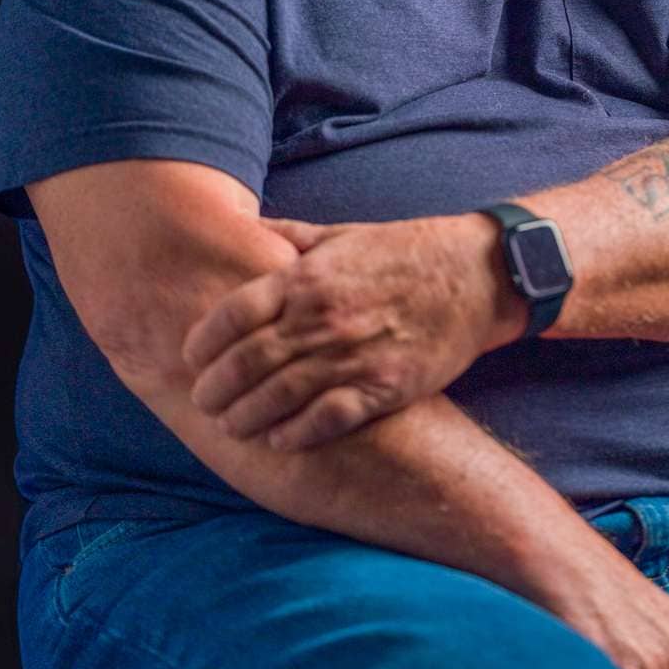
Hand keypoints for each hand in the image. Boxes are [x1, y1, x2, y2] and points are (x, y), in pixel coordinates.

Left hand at [182, 213, 523, 449]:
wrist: (477, 274)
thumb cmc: (406, 251)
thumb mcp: (342, 233)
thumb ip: (288, 237)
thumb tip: (245, 227)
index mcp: (307, 276)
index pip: (233, 314)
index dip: (203, 341)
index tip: (190, 357)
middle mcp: (323, 316)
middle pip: (248, 362)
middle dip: (215, 389)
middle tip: (202, 402)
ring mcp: (353, 354)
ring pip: (280, 396)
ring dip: (246, 417)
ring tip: (231, 427)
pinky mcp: (384, 387)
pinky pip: (327, 419)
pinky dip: (295, 434)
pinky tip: (278, 441)